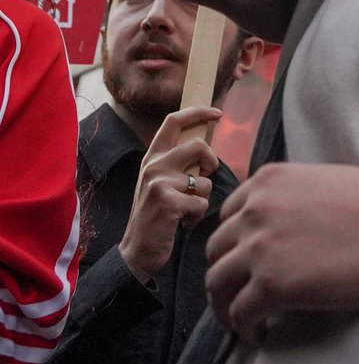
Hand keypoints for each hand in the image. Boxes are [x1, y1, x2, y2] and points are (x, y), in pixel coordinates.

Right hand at [118, 108, 222, 283]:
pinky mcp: (168, 202)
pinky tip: (182, 222)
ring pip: (205, 180)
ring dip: (202, 199)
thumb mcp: (161, 182)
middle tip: (203, 179)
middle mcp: (153, 166)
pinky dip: (197, 215)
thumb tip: (206, 146)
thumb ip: (178, 163)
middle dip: (211, 162)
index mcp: (152, 157)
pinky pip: (202, 203)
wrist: (137, 251)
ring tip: (185, 210)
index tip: (217, 113)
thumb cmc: (156, 214)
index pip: (173, 120)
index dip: (198, 112)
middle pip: (199, 145)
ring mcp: (159, 183)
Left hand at [205, 164, 358, 345]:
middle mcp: (257, 209)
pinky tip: (262, 334)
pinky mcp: (271, 285)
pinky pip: (239, 314)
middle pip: (216, 252)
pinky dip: (245, 329)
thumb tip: (282, 228)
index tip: (246, 264)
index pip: (228, 217)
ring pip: (217, 285)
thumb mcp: (326, 182)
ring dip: (227, 307)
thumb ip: (292, 198)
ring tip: (246, 321)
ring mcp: (260, 247)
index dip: (235, 244)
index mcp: (270, 180)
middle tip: (242, 296)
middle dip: (226, 276)